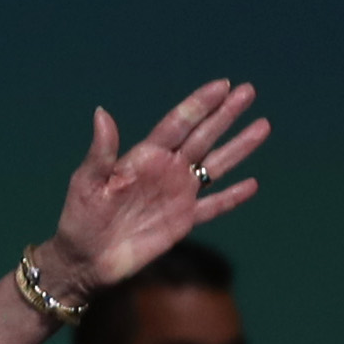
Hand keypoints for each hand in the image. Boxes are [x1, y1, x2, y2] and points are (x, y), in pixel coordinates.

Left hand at [44, 76, 268, 300]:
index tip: (224, 85)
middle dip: (226, 114)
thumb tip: (102, 112)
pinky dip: (232, 196)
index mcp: (144, 157)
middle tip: (249, 91)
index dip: (200, 104)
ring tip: (263, 126)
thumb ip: (102, 151)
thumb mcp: (88, 181)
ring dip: (238, 147)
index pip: (178, 124)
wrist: (86, 258)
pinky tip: (252, 184)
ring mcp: (177, 194)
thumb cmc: (81, 216)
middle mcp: (166, 170)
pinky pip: (214, 206)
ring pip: (216, 166)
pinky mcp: (183, 221)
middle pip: (203, 136)